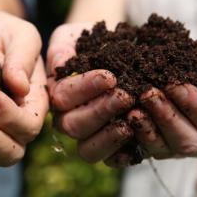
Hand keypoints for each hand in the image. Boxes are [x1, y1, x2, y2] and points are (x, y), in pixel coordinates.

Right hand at [47, 23, 134, 163]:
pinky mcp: (110, 147)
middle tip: (126, 95)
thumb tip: (58, 64)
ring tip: (134, 113)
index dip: (84, 89)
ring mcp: (88, 136)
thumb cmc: (90, 42)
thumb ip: (61, 47)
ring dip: (111, 133)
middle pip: (74, 126)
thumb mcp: (72, 36)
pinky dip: (124, 152)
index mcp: (57, 95)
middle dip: (100, 111)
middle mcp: (68, 119)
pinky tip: (139, 134)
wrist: (113, 48)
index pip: (62, 98)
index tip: (109, 76)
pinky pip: (111, 160)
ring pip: (88, 149)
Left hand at [108, 43, 196, 164]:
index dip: (193, 103)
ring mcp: (180, 148)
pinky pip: (144, 151)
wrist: (191, 71)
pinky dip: (132, 138)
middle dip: (165, 116)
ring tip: (132, 108)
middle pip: (187, 140)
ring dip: (146, 127)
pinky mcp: (158, 149)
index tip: (173, 84)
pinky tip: (121, 123)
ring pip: (164, 147)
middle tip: (147, 93)